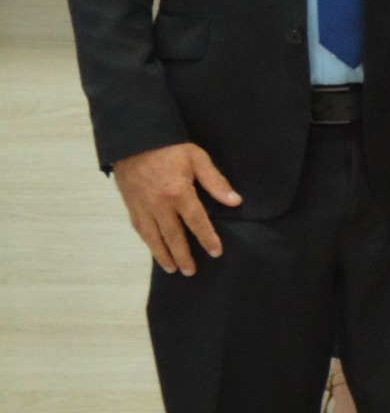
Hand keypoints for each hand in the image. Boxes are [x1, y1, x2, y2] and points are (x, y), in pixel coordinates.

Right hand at [110, 142, 238, 275]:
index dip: (207, 239)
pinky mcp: (131, 205)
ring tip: (172, 268)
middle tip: (191, 272)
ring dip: (163, 254)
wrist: (133, 140)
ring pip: (153, 237)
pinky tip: (154, 248)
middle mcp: (159, 205)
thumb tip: (235, 201)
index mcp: (178, 193)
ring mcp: (142, 207)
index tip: (215, 252)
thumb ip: (216, 182)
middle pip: (173, 236)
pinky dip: (147, 242)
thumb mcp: (198, 159)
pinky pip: (140, 229)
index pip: (196, 222)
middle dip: (183, 255)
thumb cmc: (169, 148)